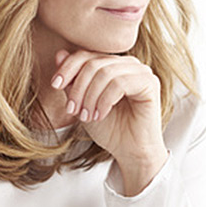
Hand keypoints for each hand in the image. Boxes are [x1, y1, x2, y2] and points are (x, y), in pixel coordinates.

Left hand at [51, 49, 167, 193]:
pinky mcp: (150, 83)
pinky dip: (104, 100)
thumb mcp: (82, 103)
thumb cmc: (109, 129)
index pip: (86, 55)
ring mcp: (141, 72)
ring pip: (105, 72)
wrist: (130, 152)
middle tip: (73, 110)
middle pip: (93, 63)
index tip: (55, 85)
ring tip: (87, 116)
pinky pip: (120, 83)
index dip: (67, 68)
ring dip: (90, 97)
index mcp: (113, 64)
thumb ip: (73, 81)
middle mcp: (128, 64)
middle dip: (78, 88)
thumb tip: (59, 54)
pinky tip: (101, 115)